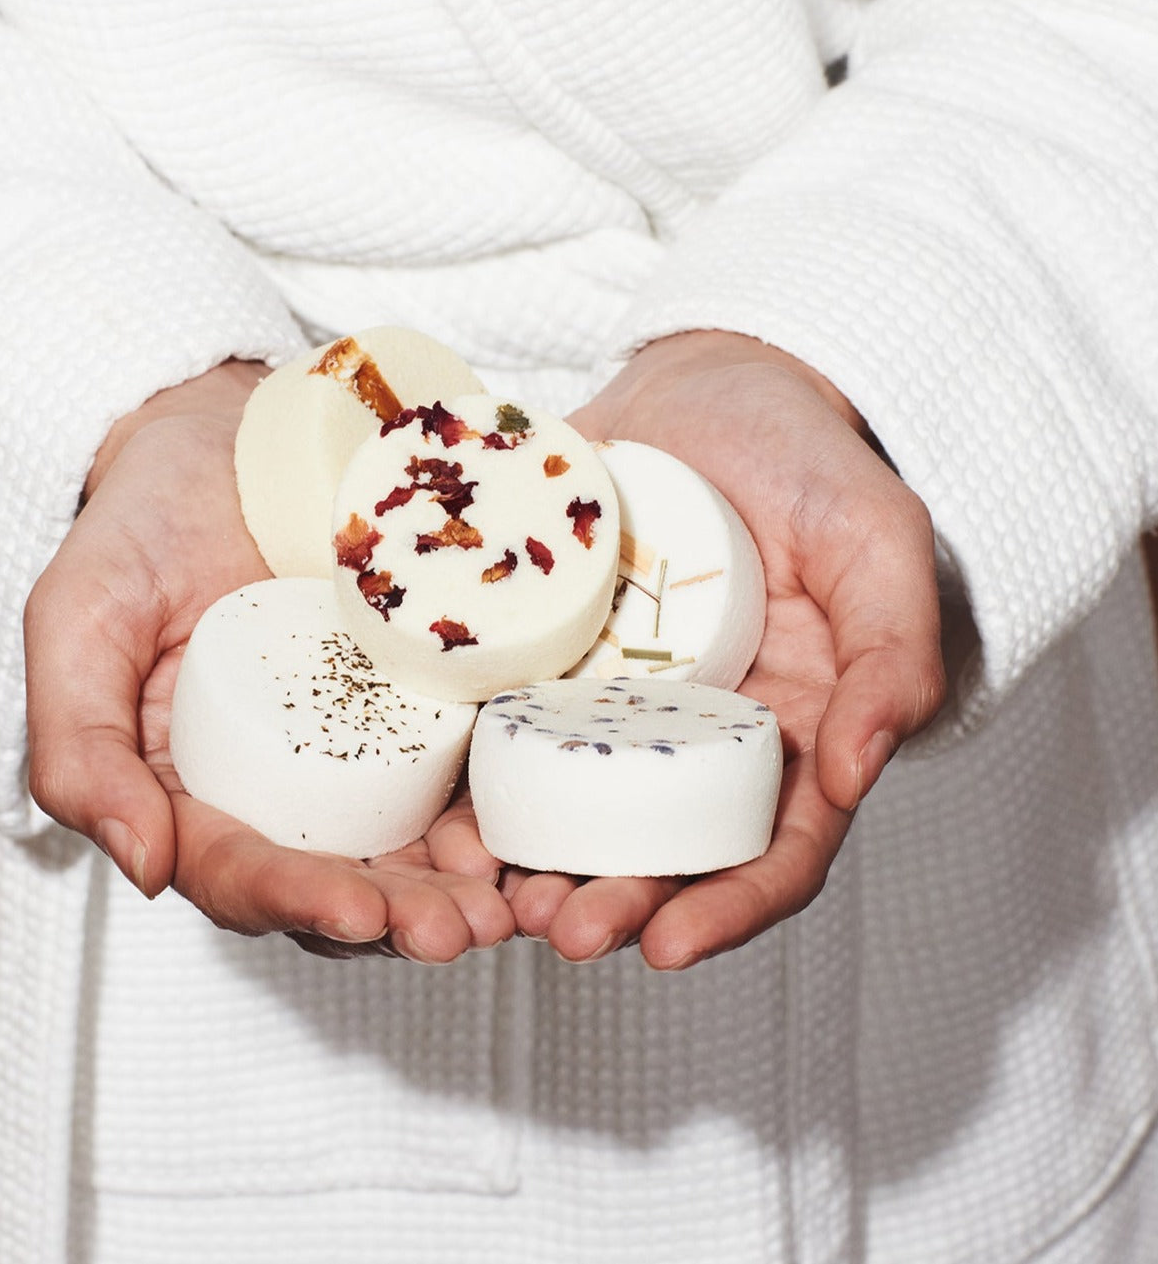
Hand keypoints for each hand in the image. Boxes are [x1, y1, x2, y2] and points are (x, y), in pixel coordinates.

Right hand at [24, 359, 512, 960]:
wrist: (235, 438)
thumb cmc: (143, 527)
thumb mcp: (80, 620)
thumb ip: (79, 743)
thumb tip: (143, 867)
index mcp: (198, 789)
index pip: (241, 871)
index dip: (296, 899)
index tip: (356, 908)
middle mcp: (286, 788)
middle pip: (345, 879)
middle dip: (402, 914)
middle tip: (460, 926)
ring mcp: (366, 750)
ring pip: (415, 847)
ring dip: (464, 887)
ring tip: (512, 902)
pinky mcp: (429, 703)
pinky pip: (469, 769)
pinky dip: (503, 810)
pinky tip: (538, 826)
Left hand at [474, 331, 945, 968]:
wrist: (709, 383)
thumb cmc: (808, 459)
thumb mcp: (876, 541)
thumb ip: (893, 651)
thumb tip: (860, 771)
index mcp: (784, 729)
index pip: (768, 850)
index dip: (725, 910)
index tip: (667, 949)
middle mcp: (690, 735)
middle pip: (656, 847)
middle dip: (611, 900)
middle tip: (558, 927)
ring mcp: (608, 699)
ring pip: (570, 805)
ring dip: (530, 860)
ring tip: (485, 889)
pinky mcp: (540, 654)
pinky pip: (503, 725)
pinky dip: (473, 775)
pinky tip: (439, 808)